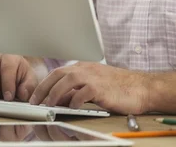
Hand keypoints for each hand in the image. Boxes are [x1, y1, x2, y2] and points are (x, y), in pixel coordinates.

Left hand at [29, 62, 148, 114]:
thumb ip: (78, 90)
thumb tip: (60, 100)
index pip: (58, 73)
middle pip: (58, 75)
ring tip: (49, 105)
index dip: (44, 84)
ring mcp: (94, 77)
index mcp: (84, 68)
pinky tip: (72, 107)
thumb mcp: (95, 85)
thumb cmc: (119, 88)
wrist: (141, 87)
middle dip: (44, 88)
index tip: (34, 96)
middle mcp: (87, 70)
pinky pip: (83, 92)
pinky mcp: (101, 88)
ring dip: (55, 93)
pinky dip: (75, 99)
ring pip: (68, 80)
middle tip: (35, 102)